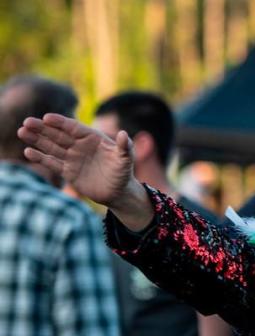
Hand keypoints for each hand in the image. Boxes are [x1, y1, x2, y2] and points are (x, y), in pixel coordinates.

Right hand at [17, 113, 140, 210]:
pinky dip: (41, 158)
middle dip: (42, 128)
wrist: (119, 193)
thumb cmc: (124, 173)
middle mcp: (79, 145)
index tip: (47, 118)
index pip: (73, 127)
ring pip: (51, 146)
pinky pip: (52, 163)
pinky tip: (28, 152)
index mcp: (92, 138)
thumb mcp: (126, 159)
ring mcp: (72, 158)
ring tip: (22, 132)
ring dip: (37, 140)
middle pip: (58, 134)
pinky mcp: (68, 171)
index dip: (60, 122)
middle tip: (27, 122)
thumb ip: (125, 147)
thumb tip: (124, 134)